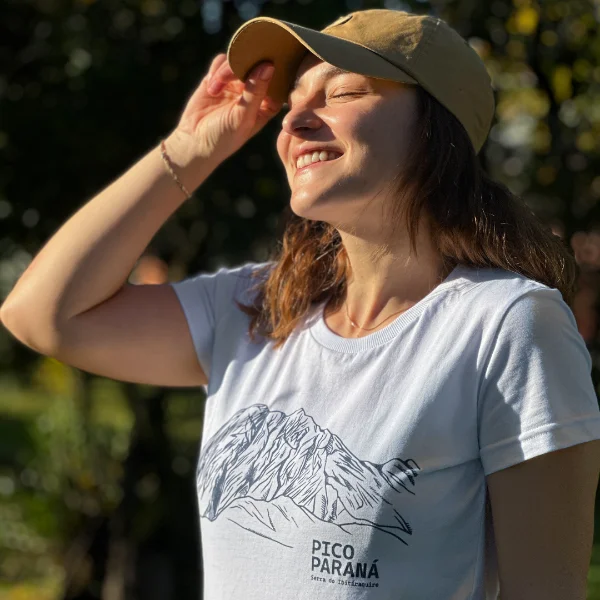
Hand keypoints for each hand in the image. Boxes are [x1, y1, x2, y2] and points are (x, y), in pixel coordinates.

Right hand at [168, 53, 282, 165]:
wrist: (194, 142)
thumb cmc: (224, 137)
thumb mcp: (242, 117)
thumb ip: (256, 92)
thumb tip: (268, 66)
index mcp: (266, 105)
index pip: (278, 83)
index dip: (275, 72)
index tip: (271, 62)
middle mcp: (253, 92)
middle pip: (257, 66)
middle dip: (246, 65)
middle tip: (235, 73)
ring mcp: (235, 84)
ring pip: (238, 62)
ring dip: (226, 71)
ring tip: (214, 90)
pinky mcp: (218, 78)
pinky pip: (221, 62)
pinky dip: (216, 70)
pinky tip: (210, 87)